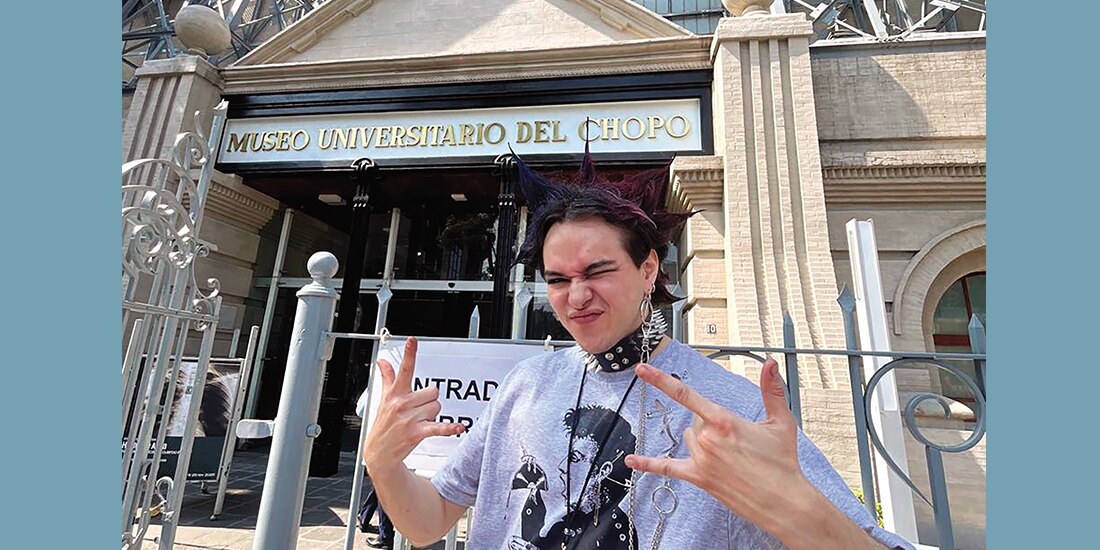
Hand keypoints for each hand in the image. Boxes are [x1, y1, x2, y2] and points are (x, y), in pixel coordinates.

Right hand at [363, 337, 465, 473]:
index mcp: (395, 394)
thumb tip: (382, 361)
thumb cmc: (384, 425)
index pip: (404, 370)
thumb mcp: (383, 400)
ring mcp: (409, 418)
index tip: (412, 341)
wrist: (379, 454)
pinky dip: (449, 428)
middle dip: (429, 401)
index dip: (409, 355)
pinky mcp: (417, 433)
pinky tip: (459, 427)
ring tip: (419, 422)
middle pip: (433, 392)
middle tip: (417, 411)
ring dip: (432, 415)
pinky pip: (438, 427)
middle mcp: (402, 404)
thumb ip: (387, 378)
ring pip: (437, 407)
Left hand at [624, 360, 813, 535]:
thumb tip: (771, 364)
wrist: (783, 500)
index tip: (643, 370)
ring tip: (729, 455)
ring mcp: (701, 460)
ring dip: (701, 442)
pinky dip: (648, 464)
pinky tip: (632, 461)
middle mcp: (708, 439)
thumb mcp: (780, 422)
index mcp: (724, 421)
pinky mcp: (698, 477)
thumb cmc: (782, 462)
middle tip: (736, 441)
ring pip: (688, 440)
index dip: (661, 380)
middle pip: (694, 421)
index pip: (686, 395)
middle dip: (711, 425)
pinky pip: (667, 468)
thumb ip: (771, 390)